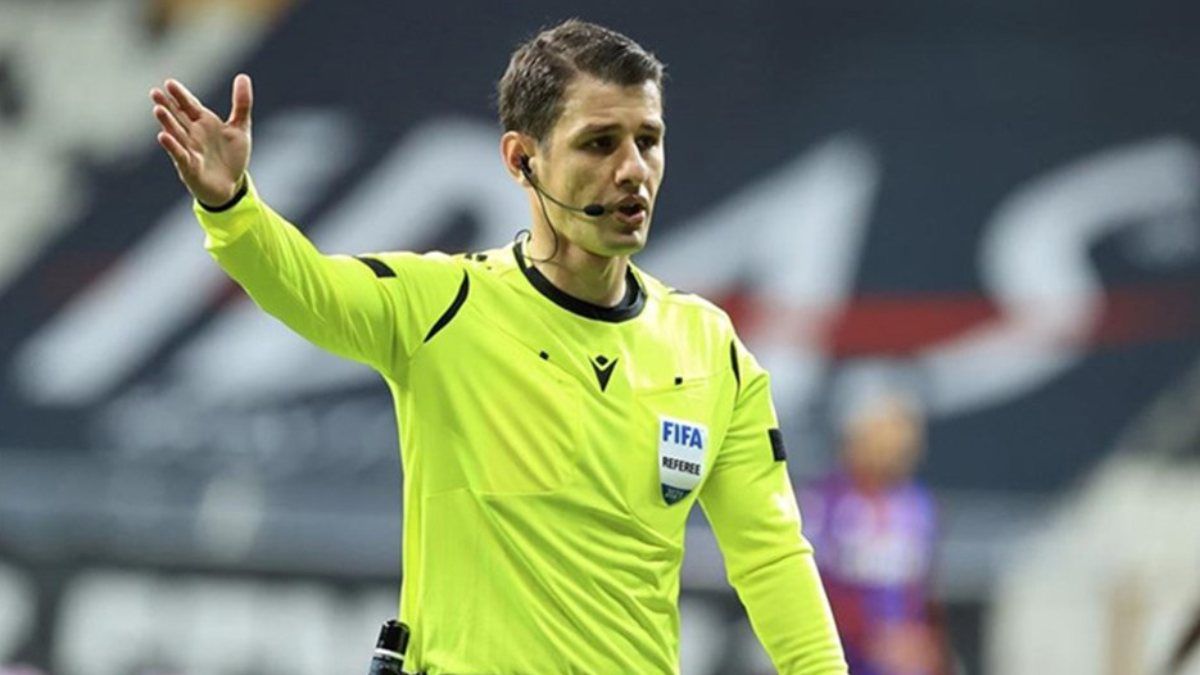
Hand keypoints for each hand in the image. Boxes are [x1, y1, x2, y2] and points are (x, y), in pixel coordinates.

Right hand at [150, 74, 252, 205]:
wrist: (232, 186)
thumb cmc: (232, 156)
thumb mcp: (241, 127)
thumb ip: (241, 103)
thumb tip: (242, 76)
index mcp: (203, 122)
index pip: (189, 105)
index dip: (180, 95)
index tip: (169, 82)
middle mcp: (193, 134)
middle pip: (178, 117)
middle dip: (167, 105)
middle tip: (155, 92)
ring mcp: (189, 150)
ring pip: (176, 134)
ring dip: (167, 123)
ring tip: (158, 110)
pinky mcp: (190, 167)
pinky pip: (179, 155)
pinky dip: (172, 146)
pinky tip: (163, 136)